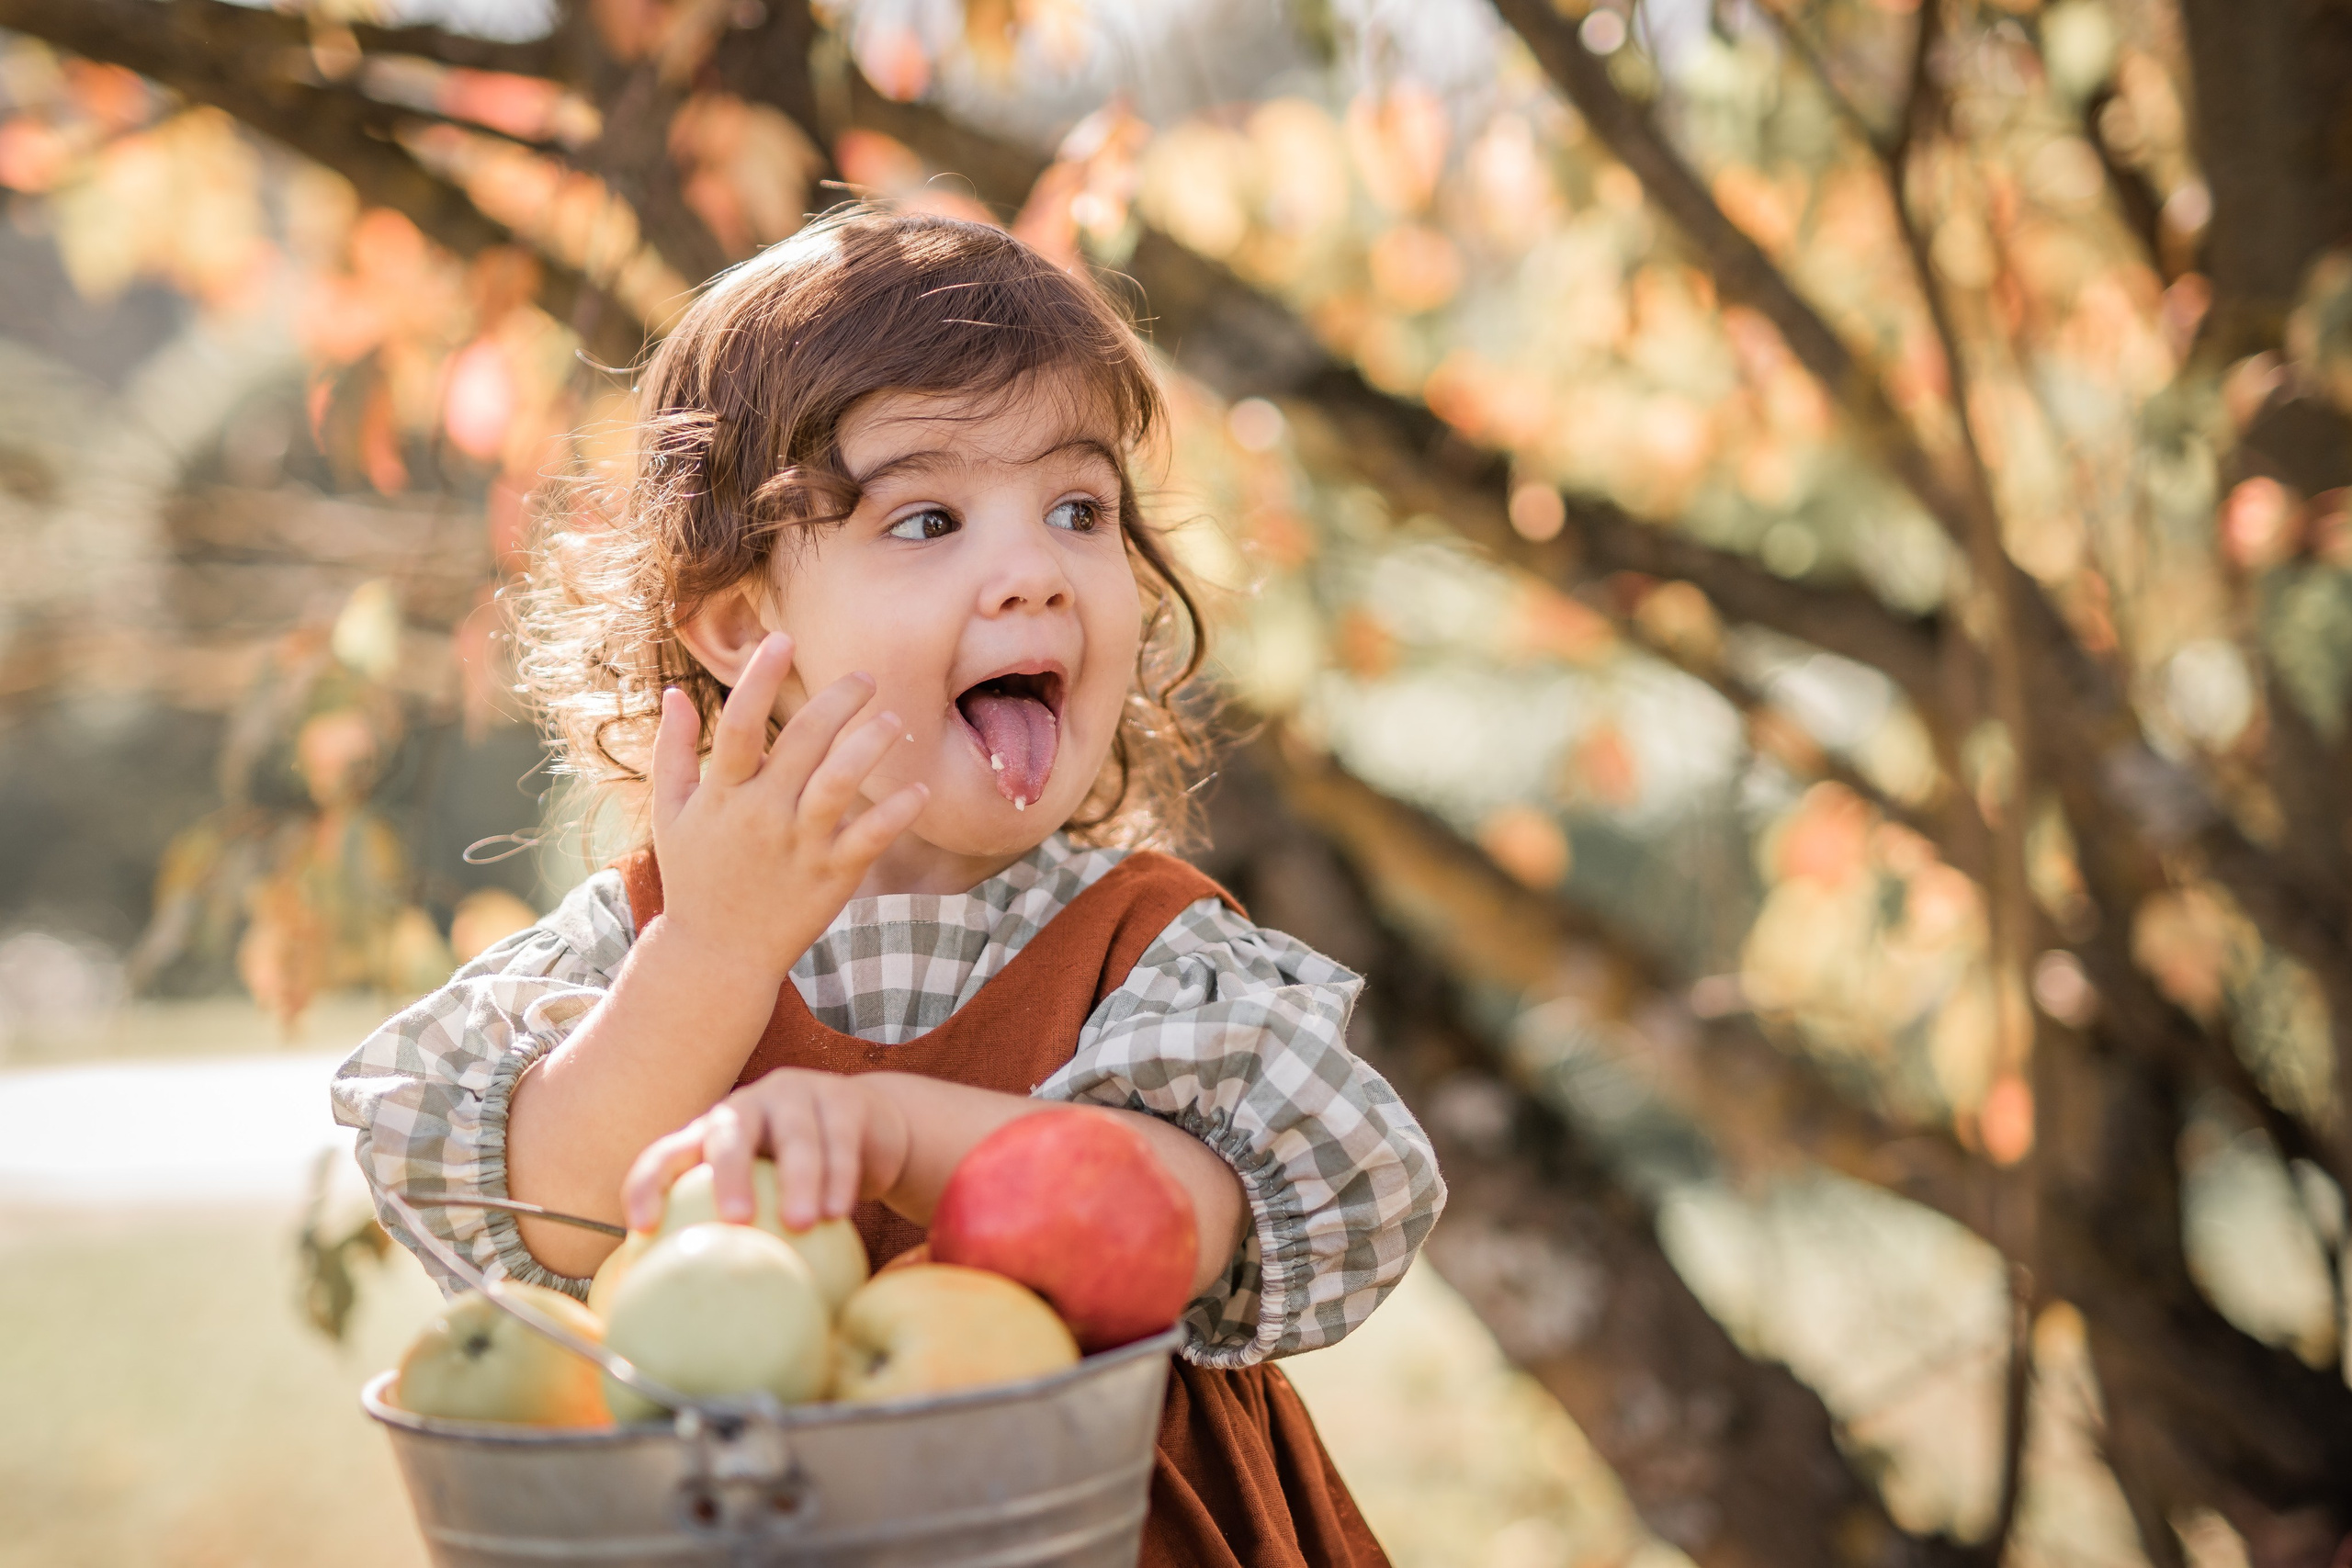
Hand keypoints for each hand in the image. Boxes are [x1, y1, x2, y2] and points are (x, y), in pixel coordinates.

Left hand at [622, 1068, 912, 1231]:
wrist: (870, 1132)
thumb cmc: (800, 1185)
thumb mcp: (763, 1201)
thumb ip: (733, 1240)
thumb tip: (693, 1321)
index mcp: (713, 1135)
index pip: (668, 1153)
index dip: (649, 1182)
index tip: (644, 1226)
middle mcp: (749, 1109)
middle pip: (729, 1132)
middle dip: (729, 1172)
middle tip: (738, 1219)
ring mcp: (798, 1098)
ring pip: (795, 1135)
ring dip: (798, 1178)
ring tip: (801, 1223)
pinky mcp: (845, 1100)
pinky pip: (840, 1139)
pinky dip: (839, 1175)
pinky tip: (837, 1211)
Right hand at [651, 633, 927, 978]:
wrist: (716, 955)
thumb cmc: (696, 877)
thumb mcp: (672, 815)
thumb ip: (672, 752)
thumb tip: (672, 694)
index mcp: (722, 794)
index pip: (740, 725)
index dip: (759, 678)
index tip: (783, 638)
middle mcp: (761, 815)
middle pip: (804, 742)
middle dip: (839, 700)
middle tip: (866, 677)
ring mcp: (798, 846)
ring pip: (841, 782)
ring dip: (871, 745)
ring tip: (894, 722)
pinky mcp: (831, 877)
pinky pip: (870, 837)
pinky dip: (897, 812)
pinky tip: (920, 789)